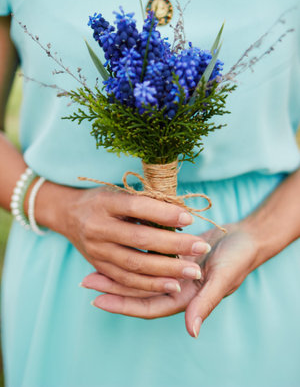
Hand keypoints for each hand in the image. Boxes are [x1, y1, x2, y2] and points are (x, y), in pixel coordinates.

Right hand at [45, 185, 210, 293]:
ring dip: (166, 271)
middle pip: (139, 239)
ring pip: (134, 265)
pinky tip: (172, 285)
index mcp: (105, 202)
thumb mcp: (120, 192)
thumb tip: (181, 215)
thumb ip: (146, 203)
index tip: (189, 218)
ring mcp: (96, 250)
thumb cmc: (104, 200)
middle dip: (173, 245)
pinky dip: (150, 285)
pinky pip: (126, 281)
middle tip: (201, 247)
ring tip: (192, 272)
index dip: (164, 213)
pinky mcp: (98, 267)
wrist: (69, 214)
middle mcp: (97, 227)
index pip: (138, 207)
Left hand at [83, 223, 258, 336]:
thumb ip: (206, 302)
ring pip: (140, 274)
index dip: (122, 304)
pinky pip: (149, 256)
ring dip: (119, 270)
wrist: (247, 237)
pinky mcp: (174, 254)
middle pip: (138, 290)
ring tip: (94, 264)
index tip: (97, 299)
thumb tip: (191, 330)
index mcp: (186, 298)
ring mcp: (173, 271)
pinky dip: (134, 253)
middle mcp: (176, 287)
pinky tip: (118, 245)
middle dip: (112, 287)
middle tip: (86, 281)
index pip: (147, 306)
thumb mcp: (223, 278)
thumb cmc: (239, 258)